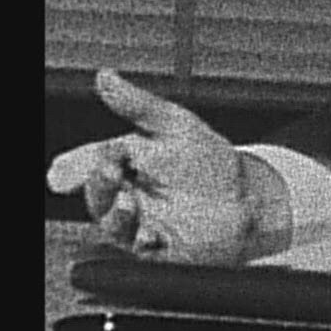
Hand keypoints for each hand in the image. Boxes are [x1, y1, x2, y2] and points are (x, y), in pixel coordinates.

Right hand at [46, 69, 285, 263]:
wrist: (245, 195)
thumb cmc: (206, 161)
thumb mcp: (175, 124)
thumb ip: (138, 104)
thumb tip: (105, 76)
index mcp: (124, 167)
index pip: (94, 164)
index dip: (85, 164)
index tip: (98, 158)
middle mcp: (126, 198)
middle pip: (99, 196)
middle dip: (99, 186)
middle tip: (110, 173)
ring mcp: (141, 226)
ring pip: (114, 227)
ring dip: (116, 216)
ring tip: (129, 202)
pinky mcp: (160, 250)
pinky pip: (142, 253)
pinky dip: (141, 244)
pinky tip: (149, 235)